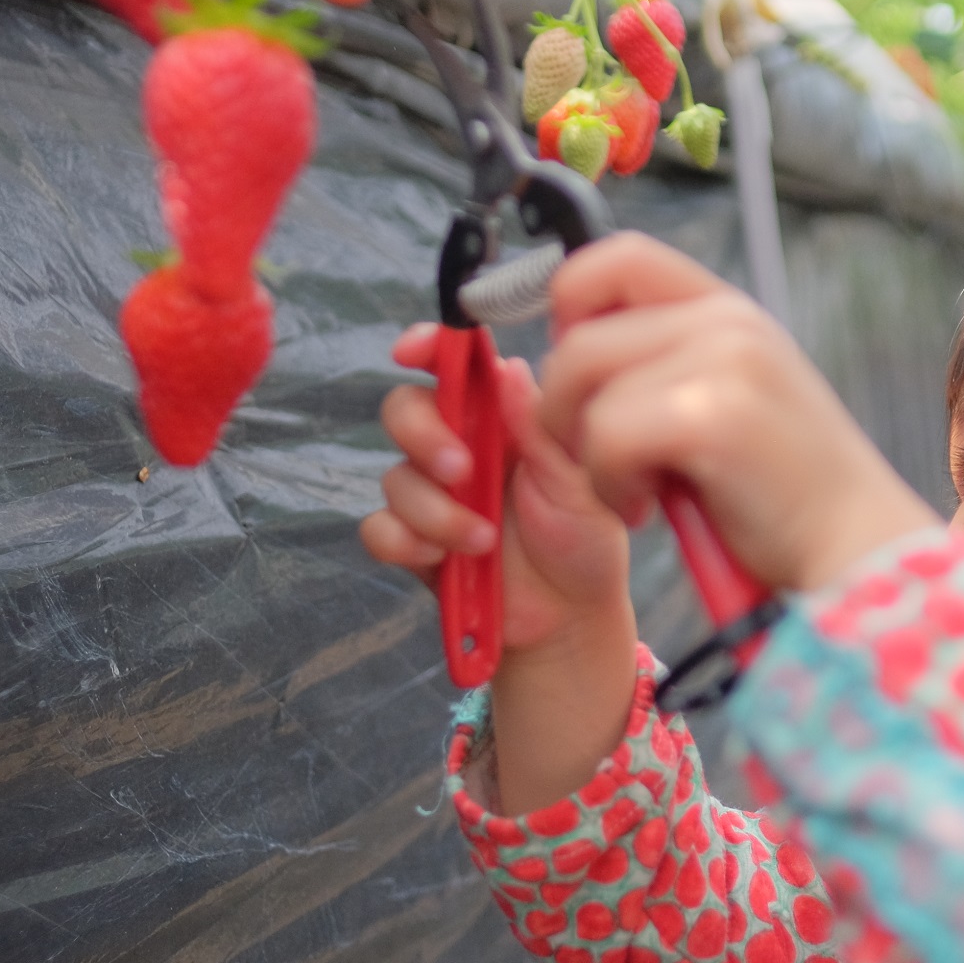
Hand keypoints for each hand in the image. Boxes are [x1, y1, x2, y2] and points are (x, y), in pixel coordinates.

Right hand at [361, 324, 634, 656]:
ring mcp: (432, 493)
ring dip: (435, 511)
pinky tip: (442, 560)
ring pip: (395, 477)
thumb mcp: (579, 482)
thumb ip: (541, 428)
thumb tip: (510, 368)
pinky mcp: (413, 541)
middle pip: (405, 410)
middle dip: (423, 436)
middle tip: (461, 471)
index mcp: (501, 417)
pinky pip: (379, 528)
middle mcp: (460, 445)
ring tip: (483, 542)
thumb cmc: (584, 540)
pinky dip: (405, 542)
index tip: (412, 350)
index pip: (455, 365)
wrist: (570, 616)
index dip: (427, 345)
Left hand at [537, 235, 938, 593]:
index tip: (579, 381)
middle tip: (598, 460)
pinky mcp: (714, 415)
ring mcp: (725, 361)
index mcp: (727, 310)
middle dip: (563, 410)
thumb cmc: (780, 492)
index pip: (616, 258)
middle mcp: (727, 321)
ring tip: (636, 491)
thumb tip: (555, 360)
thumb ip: (657, 366)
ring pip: (585, 387)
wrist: (856, 548)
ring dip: (587, 456)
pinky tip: (649, 509)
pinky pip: (607, 435)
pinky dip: (609, 485)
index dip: (568, 310)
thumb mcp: (722, 401)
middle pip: (580, 336)